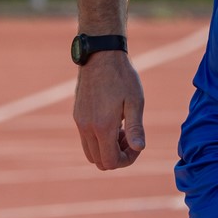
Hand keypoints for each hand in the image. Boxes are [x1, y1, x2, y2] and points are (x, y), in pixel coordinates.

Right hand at [72, 51, 146, 169]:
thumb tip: (140, 149)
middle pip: (99, 161)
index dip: (127, 160)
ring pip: (91, 152)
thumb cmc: (122, 77)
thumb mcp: (135, 101)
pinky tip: (113, 121)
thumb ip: (136, 127)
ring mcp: (80, 122)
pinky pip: (86, 139)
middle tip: (130, 137)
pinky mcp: (77, 115)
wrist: (100, 55)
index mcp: (103, 126)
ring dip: (107, 149)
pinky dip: (99, 139)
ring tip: (122, 130)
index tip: (136, 145)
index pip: (111, 162)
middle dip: (117, 156)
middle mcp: (87, 128)